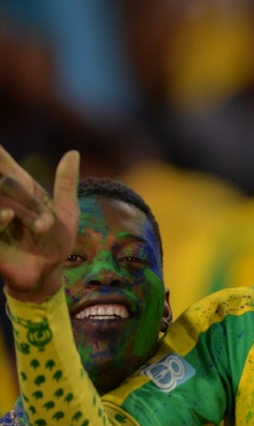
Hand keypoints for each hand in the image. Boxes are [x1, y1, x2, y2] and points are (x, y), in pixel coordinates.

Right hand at [0, 146, 78, 301]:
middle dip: (1, 179)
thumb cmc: (58, 240)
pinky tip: (6, 215)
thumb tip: (73, 152)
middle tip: (4, 176)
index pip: (6, 167)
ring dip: (1, 197)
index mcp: (23, 191)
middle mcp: (5, 203)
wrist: (48, 273)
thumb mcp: (67, 212)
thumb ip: (66, 184)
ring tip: (8, 199)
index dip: (1, 156)